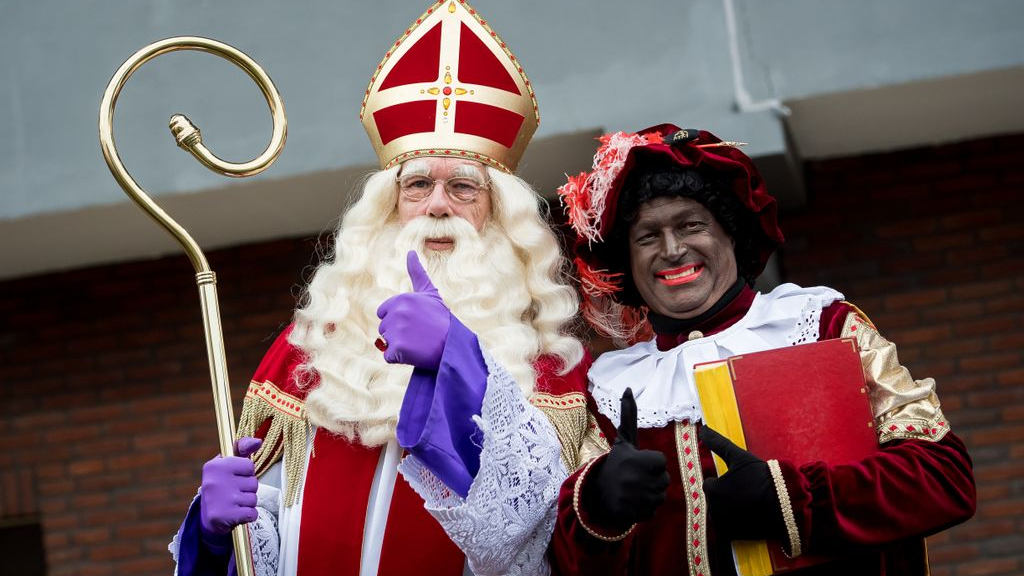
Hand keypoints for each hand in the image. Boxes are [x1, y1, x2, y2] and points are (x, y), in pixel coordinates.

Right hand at [199, 437, 261, 547]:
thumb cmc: (222, 484)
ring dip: (248, 503)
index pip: (249, 465)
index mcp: (215, 465)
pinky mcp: (225, 516)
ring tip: (234, 503)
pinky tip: (237, 513)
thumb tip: (259, 441)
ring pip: (254, 499)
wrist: (207, 516)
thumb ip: (242, 448)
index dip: (245, 473)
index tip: (234, 477)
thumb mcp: (227, 463)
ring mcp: (220, 500)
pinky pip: (252, 513)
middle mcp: (215, 481)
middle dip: (248, 489)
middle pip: (253, 483)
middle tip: (233, 493)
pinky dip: (248, 515)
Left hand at [376, 251, 451, 370]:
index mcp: (401, 299)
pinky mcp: (397, 350)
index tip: (415, 321)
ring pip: (386, 342)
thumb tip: (410, 252)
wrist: (453, 345)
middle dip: (398, 333)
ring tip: (418, 343)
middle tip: (418, 334)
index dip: (398, 319)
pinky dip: (399, 358)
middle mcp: (397, 313)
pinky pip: (389, 357)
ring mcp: (396, 331)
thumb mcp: (430, 293)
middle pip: (384, 328)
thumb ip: (417, 272)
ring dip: (399, 345)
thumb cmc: (441, 319)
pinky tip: (415, 354)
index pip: (383, 312)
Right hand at [587, 388, 668, 529]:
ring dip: (650, 494)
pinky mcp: (637, 515)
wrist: (596, 494)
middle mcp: (638, 480)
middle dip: (652, 479)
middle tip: (634, 478)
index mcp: (637, 460)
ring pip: (660, 496)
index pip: (661, 462)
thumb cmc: (615, 465)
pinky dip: (645, 509)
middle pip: (664, 480)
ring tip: (633, 490)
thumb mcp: (623, 442)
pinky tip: (632, 502)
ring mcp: (638, 499)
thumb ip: (629, 416)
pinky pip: (653, 511)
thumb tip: (629, 389)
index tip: (636, 464)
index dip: (651, 463)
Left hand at [700, 425, 780, 539]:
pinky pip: (730, 527)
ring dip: (730, 508)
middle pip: (714, 499)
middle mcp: (714, 510)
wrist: (786, 504)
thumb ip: (718, 444)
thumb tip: (703, 428)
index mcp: (712, 490)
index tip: (739, 480)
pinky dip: (737, 521)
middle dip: (725, 495)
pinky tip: (750, 514)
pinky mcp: (735, 537)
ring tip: (749, 502)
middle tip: (746, 491)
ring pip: (721, 513)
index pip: (710, 484)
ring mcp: (724, 525)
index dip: (723, 480)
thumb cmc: (762, 477)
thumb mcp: (739, 457)